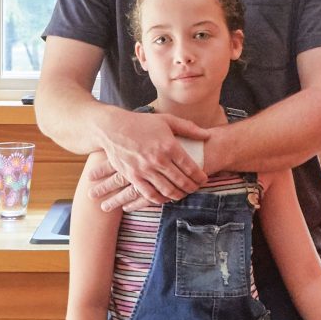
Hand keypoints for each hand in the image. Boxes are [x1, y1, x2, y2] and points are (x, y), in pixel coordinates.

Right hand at [90, 111, 211, 210]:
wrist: (113, 128)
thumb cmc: (142, 123)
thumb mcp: (167, 120)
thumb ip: (188, 128)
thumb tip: (207, 135)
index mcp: (169, 145)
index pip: (191, 167)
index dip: (200, 177)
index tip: (203, 179)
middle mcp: (158, 160)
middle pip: (182, 181)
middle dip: (192, 188)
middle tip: (196, 188)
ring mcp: (145, 170)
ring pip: (168, 191)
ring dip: (178, 195)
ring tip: (182, 193)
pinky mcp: (133, 177)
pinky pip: (150, 194)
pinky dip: (160, 199)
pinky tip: (165, 197)